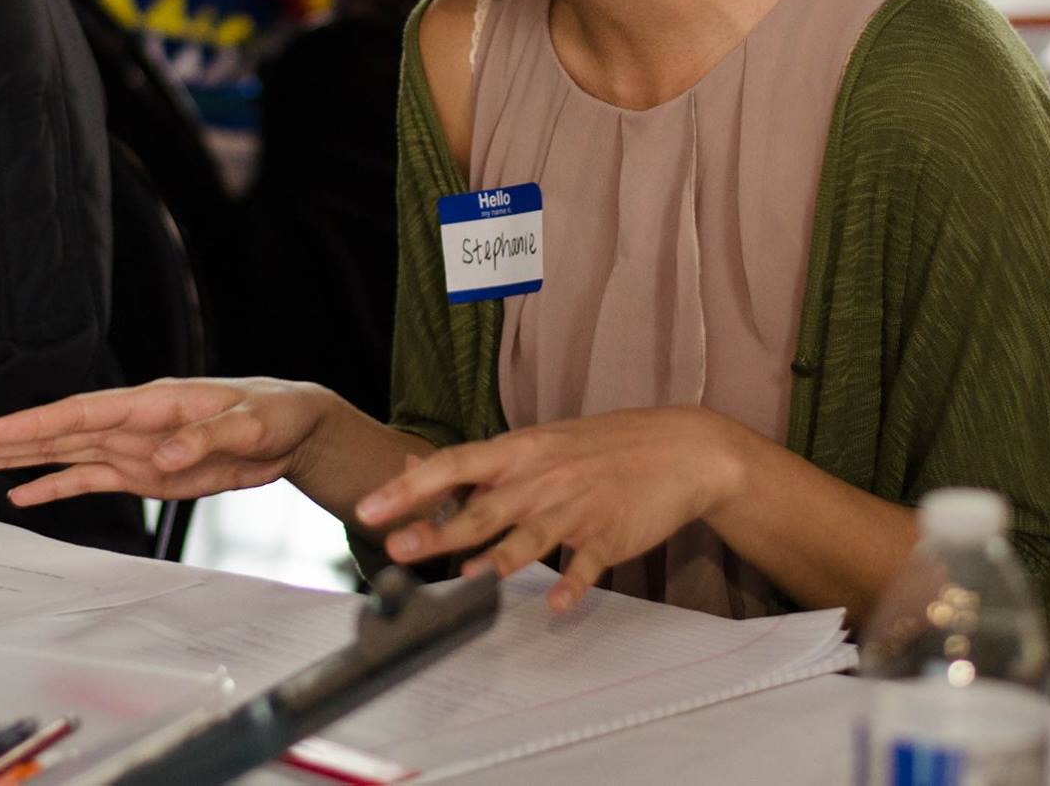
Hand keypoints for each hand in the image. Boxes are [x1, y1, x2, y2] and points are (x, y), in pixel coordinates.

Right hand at [0, 378, 333, 508]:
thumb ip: (206, 438)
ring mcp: (133, 447)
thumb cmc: (275, 412)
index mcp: (154, 402)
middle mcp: (133, 422)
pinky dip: (54, 486)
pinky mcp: (143, 472)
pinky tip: (19, 494)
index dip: (36, 422)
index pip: (83, 411)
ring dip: (16, 458)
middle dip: (4, 438)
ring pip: (63, 452)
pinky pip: (89, 479)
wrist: (293, 428)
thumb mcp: (253, 424)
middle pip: (58, 430)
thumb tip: (163, 459)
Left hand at [352, 407, 741, 612]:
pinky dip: (573, 585)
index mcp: (519, 452)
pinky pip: (587, 566)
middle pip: (482, 508)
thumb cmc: (600, 447)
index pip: (453, 464)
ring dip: (498, 560)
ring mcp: (576, 509)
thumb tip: (416, 470)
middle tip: (397, 549)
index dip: (409, 487)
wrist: (680, 449)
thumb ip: (481, 464)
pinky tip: (557, 605)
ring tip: (469, 579)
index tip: (370, 507)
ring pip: (530, 537)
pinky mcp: (609, 536)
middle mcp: (541, 479)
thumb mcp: (538, 443)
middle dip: (438, 530)